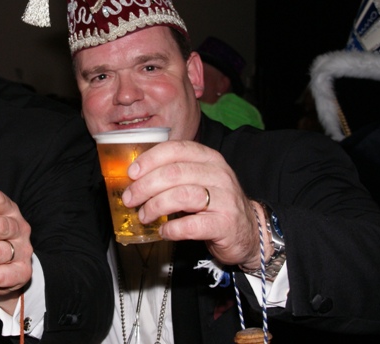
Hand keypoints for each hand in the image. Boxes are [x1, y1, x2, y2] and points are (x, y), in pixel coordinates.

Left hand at [121, 140, 262, 267]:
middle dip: (145, 186)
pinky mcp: (225, 224)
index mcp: (209, 158)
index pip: (175, 149)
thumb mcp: (198, 180)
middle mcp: (219, 174)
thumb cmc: (215, 204)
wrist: (249, 231)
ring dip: (155, 206)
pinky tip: (164, 231)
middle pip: (174, 173)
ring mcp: (225, 199)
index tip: (131, 173)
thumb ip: (173, 174)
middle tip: (130, 199)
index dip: (149, 160)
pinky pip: (192, 225)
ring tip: (144, 216)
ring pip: (181, 196)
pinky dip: (172, 229)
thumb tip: (135, 178)